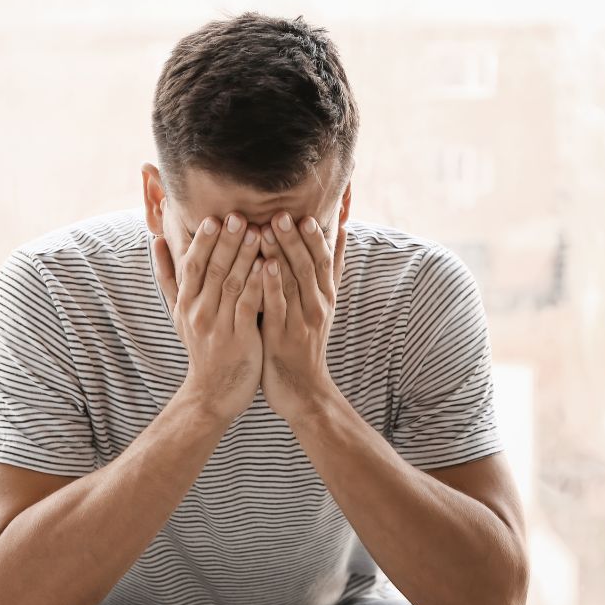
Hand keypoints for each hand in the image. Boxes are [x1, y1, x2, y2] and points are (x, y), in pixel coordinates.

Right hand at [152, 213, 265, 423]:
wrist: (212, 392)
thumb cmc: (201, 346)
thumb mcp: (179, 313)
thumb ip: (169, 277)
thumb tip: (155, 241)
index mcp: (185, 303)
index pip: (192, 265)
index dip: (203, 242)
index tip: (215, 217)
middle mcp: (198, 312)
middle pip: (213, 270)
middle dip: (226, 242)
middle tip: (239, 216)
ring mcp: (218, 326)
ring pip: (232, 285)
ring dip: (245, 257)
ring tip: (259, 232)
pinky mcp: (238, 339)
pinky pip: (248, 307)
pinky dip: (258, 285)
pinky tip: (269, 267)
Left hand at [258, 212, 346, 422]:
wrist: (304, 392)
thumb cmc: (306, 345)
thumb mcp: (323, 306)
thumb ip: (329, 270)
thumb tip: (341, 230)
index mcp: (325, 298)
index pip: (324, 261)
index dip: (315, 238)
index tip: (304, 213)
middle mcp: (317, 307)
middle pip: (308, 266)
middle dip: (294, 239)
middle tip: (281, 213)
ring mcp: (301, 322)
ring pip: (293, 283)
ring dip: (281, 254)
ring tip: (268, 229)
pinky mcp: (283, 338)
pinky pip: (278, 307)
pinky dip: (271, 285)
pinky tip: (263, 266)